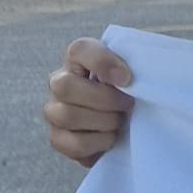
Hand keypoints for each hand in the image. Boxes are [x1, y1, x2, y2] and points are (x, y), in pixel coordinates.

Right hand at [42, 38, 134, 166]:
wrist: (130, 132)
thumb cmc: (134, 97)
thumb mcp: (137, 79)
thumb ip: (135, 68)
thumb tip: (129, 77)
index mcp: (79, 61)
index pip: (79, 49)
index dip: (102, 62)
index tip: (127, 79)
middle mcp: (60, 83)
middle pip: (65, 86)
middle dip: (105, 99)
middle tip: (128, 105)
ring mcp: (54, 111)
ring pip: (67, 115)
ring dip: (104, 121)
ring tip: (120, 122)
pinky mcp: (58, 139)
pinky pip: (73, 143)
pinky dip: (99, 143)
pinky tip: (111, 138)